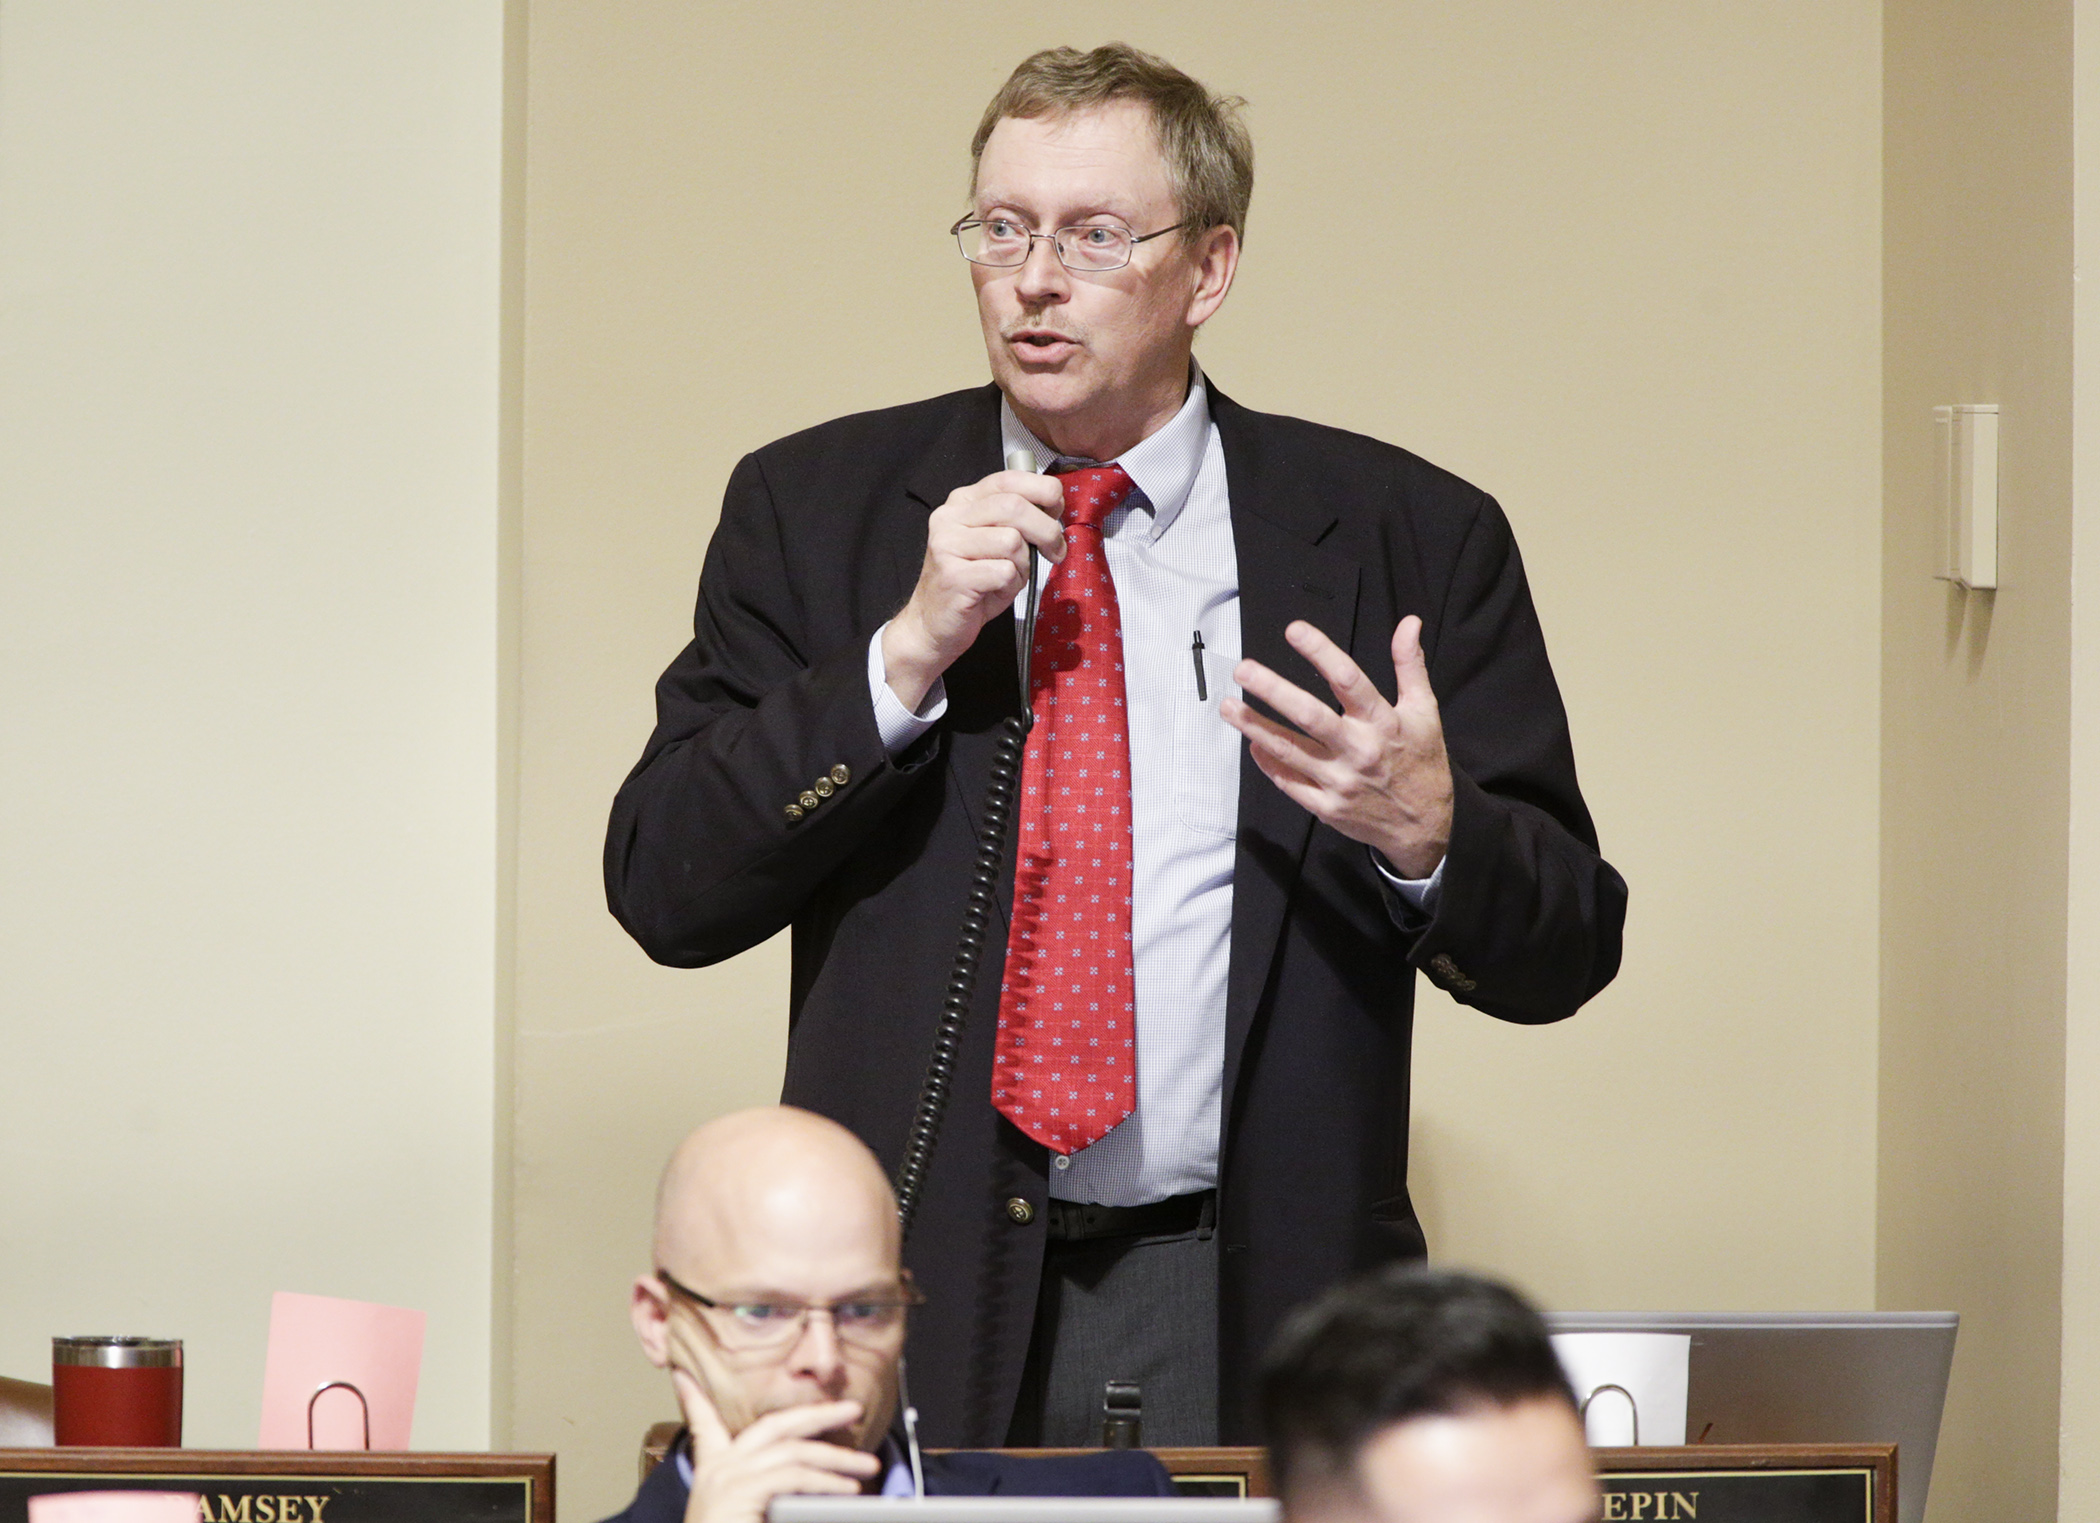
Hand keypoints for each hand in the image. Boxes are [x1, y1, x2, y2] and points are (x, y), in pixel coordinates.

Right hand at [675, 1371, 878, 1522]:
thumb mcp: (746, 1511)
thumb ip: (769, 1491)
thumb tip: (809, 1479)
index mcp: (712, 1473)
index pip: (704, 1424)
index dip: (696, 1398)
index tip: (685, 1374)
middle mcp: (717, 1469)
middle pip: (773, 1425)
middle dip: (817, 1413)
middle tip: (851, 1408)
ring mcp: (727, 1478)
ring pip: (794, 1451)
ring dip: (837, 1457)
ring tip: (867, 1464)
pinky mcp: (740, 1491)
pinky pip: (794, 1476)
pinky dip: (826, 1482)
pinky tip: (848, 1490)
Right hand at [882, 468, 1065, 710]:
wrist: (934, 623)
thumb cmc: (973, 582)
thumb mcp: (996, 540)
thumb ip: (1018, 519)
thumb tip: (1054, 508)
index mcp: (963, 501)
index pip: (1010, 479)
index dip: (1044, 492)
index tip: (1057, 513)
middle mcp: (951, 517)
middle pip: (1015, 507)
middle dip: (1047, 530)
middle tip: (1055, 551)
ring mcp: (948, 545)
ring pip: (1012, 541)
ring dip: (1024, 565)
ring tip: (1010, 577)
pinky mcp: (953, 575)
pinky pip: (1005, 572)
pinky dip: (1012, 585)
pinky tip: (997, 590)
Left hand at [1223, 616, 1453, 878]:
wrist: (1425, 826)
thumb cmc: (1421, 761)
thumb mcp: (1424, 711)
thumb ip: (1410, 666)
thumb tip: (1408, 622)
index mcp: (1383, 723)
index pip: (1349, 680)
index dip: (1321, 652)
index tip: (1294, 630)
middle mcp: (1359, 751)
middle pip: (1310, 716)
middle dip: (1273, 691)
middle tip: (1243, 670)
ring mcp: (1340, 782)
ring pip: (1290, 751)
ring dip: (1255, 727)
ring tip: (1227, 706)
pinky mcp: (1326, 808)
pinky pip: (1289, 782)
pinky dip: (1268, 762)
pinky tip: (1252, 742)